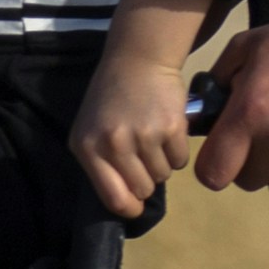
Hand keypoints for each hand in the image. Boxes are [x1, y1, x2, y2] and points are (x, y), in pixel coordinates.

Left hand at [67, 46, 195, 223]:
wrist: (137, 60)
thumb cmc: (110, 99)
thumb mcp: (90, 131)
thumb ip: (100, 165)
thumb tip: (126, 203)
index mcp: (88, 148)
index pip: (112, 197)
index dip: (128, 208)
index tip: (136, 207)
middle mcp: (114, 144)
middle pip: (142, 189)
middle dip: (146, 179)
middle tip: (143, 156)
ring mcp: (144, 135)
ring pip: (163, 176)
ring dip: (162, 163)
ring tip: (152, 138)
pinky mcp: (172, 127)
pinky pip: (181, 160)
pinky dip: (177, 151)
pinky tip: (166, 130)